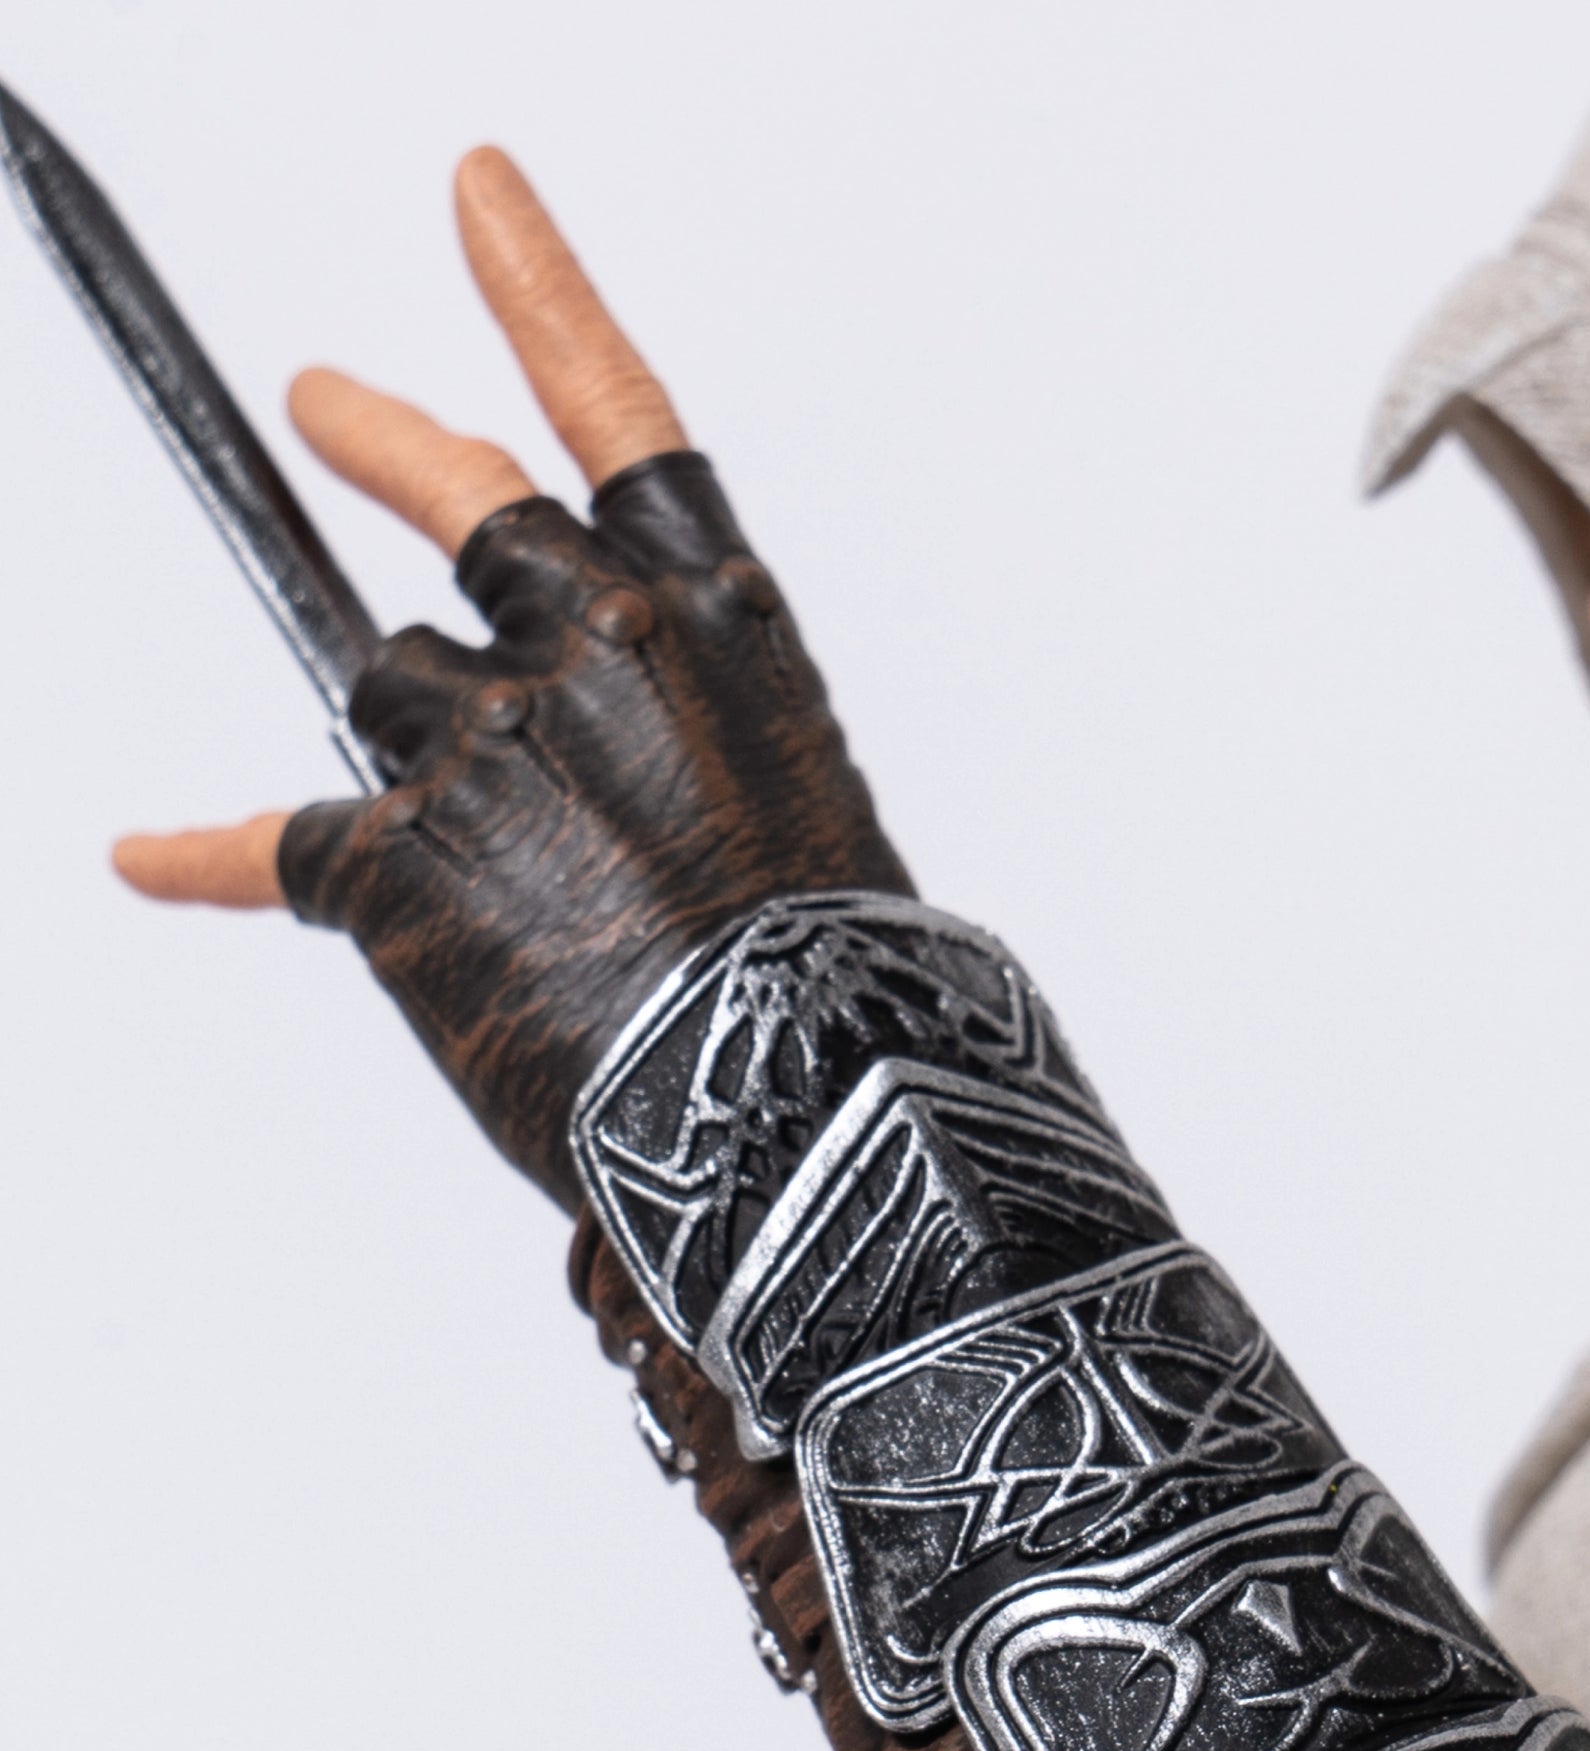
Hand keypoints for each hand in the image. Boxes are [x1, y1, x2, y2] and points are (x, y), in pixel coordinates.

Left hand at [115, 150, 908, 1206]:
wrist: (784, 1099)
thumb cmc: (829, 986)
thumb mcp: (802, 808)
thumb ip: (690, 735)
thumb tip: (602, 766)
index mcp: (710, 622)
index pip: (612, 409)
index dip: (540, 289)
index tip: (472, 194)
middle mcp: (587, 645)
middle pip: (462, 506)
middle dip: (381, 440)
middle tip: (318, 401)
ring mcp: (483, 743)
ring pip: (392, 698)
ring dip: (413, 751)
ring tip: (452, 837)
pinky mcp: (393, 863)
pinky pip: (266, 845)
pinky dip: (199, 856)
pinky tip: (142, 856)